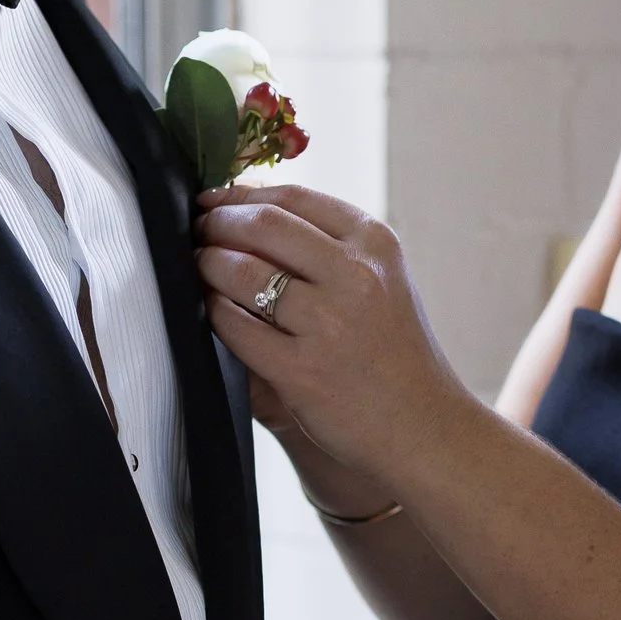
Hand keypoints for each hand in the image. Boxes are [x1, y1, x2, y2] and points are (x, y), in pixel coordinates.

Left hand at [198, 185, 472, 495]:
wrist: (422, 426)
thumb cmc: (392, 351)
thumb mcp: (380, 280)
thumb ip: (327, 245)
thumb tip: (248, 204)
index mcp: (375, 243)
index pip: (293, 197)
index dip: (242, 193)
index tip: (216, 199)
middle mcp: (355, 276)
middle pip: (262, 225)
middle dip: (217, 222)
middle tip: (199, 230)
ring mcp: (329, 324)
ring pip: (241, 272)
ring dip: (208, 264)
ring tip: (200, 268)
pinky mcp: (302, 371)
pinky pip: (235, 328)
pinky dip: (214, 313)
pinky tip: (212, 311)